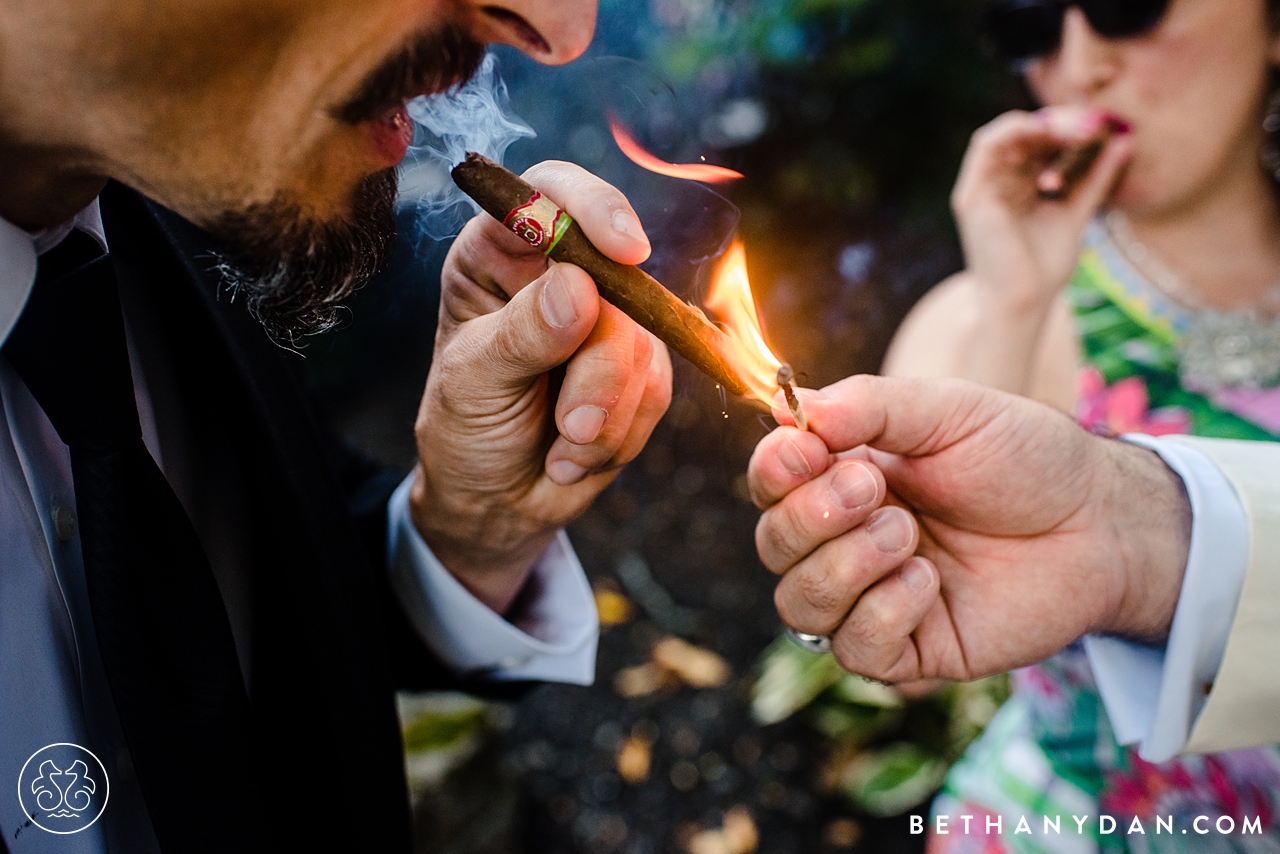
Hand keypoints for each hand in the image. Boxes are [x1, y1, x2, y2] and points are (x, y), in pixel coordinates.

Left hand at [411, 161, 671, 613]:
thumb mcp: (475, 382)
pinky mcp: (638, 368)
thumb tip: (578, 287)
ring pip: (644, 344)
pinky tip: (577, 453)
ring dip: (607, 412)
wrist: (496, 502)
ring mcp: (605, 321)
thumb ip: (523, 334)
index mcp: (499, 254)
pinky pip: (658, 388)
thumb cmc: (466, 430)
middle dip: (601, 366)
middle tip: (572, 425)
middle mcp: (557, 276)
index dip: (592, 207)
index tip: (626, 251)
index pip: (550, 193)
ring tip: (561, 447)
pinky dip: (621, 433)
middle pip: (616, 282)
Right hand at [749, 375, 1189, 682]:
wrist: (1100, 520)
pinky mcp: (910, 650)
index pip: (771, 483)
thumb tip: (785, 407)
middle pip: (773, 546)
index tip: (808, 449)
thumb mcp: (947, 409)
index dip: (774, 470)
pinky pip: (854, 650)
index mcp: (844, 477)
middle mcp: (847, 539)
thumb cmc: (1024, 456)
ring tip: (908, 536)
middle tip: (875, 489)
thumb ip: (869, 406)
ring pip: (799, 605)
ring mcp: (874, 597)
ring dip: (844, 566)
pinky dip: (881, 614)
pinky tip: (928, 582)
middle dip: (812, 518)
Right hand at [954, 106, 1132, 317]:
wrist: (1023, 303)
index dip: (1070, 128)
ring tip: (1081, 130)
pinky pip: (986, 145)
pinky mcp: (972, 195)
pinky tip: (1049, 132)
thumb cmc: (1044, 268)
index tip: (1105, 128)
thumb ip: (1095, 178)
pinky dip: (1017, 130)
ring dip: (1044, 123)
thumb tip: (1125, 141)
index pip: (1040, 143)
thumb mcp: (1077, 212)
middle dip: (1062, 122)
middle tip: (1097, 125)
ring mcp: (981, 188)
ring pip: (1006, 133)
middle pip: (1025, 134)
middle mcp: (996, 184)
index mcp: (1017, 187)